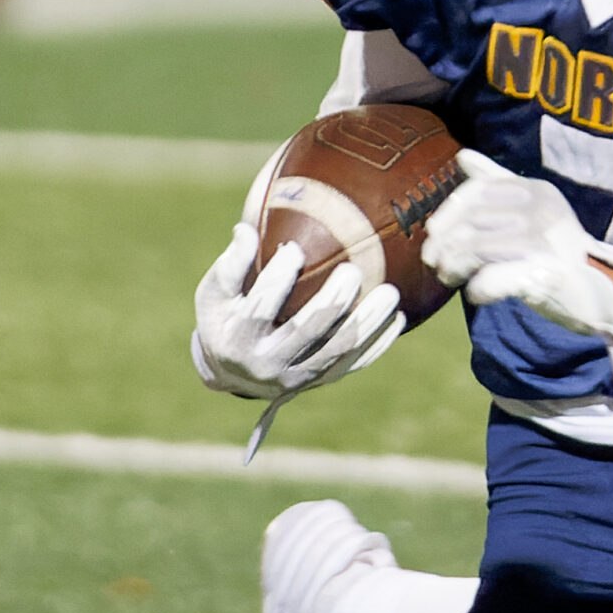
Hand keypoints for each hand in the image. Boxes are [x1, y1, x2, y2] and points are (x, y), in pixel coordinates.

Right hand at [191, 221, 401, 401]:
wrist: (234, 372)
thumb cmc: (224, 318)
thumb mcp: (214, 294)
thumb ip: (230, 264)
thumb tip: (245, 230)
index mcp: (237, 340)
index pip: (260, 309)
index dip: (278, 278)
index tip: (294, 249)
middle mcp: (268, 364)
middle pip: (307, 332)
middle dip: (333, 301)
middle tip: (352, 271)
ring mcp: (297, 378)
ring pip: (338, 350)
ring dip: (368, 322)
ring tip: (390, 292)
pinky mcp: (321, 382)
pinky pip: (355, 364)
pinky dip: (378, 343)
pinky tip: (398, 319)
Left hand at [422, 149, 612, 341]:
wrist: (600, 293)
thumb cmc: (555, 251)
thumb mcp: (531, 210)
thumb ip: (498, 182)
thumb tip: (462, 155)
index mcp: (537, 191)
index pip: (477, 191)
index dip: (448, 213)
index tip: (435, 234)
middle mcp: (542, 211)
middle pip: (470, 223)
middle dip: (444, 246)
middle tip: (437, 264)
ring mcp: (545, 243)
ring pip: (474, 251)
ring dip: (453, 268)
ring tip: (451, 278)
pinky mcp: (544, 276)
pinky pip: (491, 280)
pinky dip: (477, 289)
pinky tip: (477, 293)